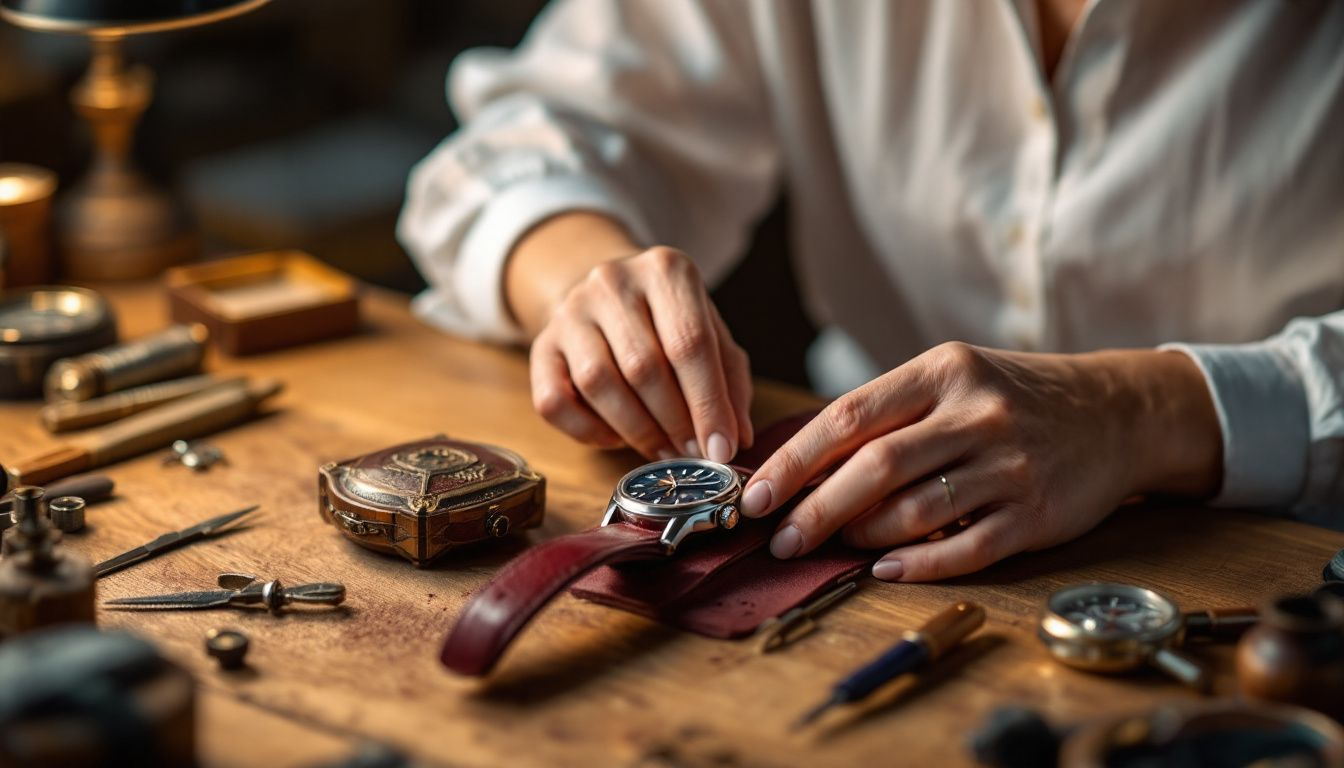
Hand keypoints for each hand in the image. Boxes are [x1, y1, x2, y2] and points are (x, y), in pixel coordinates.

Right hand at [527, 245, 752, 460]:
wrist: (607, 296)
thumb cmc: (669, 322)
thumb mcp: (711, 335)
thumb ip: (729, 383)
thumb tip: (734, 438)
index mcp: (665, 270)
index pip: (690, 343)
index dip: (708, 404)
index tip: (721, 449)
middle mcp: (612, 281)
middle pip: (643, 366)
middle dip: (673, 422)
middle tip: (692, 453)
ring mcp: (569, 311)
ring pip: (597, 383)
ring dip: (635, 430)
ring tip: (662, 449)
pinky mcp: (541, 345)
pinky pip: (554, 402)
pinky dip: (588, 431)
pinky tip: (616, 436)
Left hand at [738, 343, 1221, 581]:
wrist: (1116, 412)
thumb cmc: (1011, 397)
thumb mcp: (951, 379)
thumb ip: (887, 414)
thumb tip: (802, 466)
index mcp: (943, 371)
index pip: (848, 417)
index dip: (794, 462)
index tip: (755, 495)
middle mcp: (977, 414)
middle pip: (876, 467)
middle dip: (816, 510)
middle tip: (780, 539)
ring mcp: (1010, 465)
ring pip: (915, 511)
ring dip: (863, 535)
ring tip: (834, 547)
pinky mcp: (1037, 514)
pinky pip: (965, 548)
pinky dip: (917, 565)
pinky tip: (884, 569)